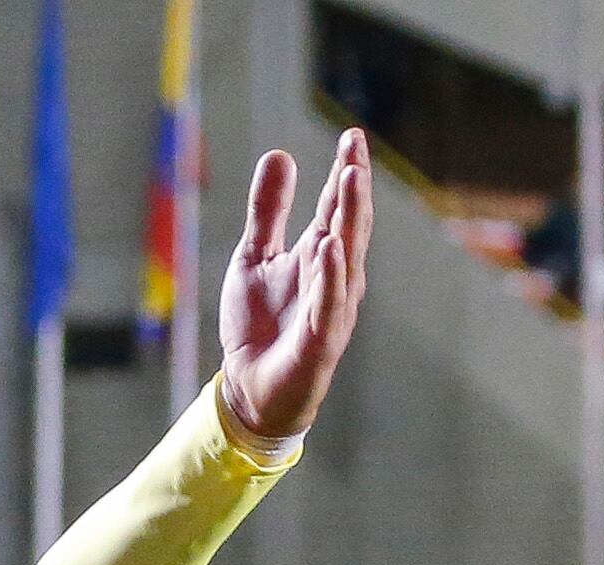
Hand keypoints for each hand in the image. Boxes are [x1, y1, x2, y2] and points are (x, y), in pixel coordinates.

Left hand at [218, 127, 374, 444]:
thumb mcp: (254, 258)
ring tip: (350, 179)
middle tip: (355, 148)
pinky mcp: (320, 341)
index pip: (336, 207)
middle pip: (348, 225)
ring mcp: (331, 309)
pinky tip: (330, 246)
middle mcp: (334, 278)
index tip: (352, 136)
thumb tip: (279, 154)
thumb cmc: (258, 326)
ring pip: (346, 258)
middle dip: (352, 187)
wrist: (249, 390)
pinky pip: (328, 303)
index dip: (344, 172)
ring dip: (348, 219)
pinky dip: (330, 275)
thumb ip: (268, 213)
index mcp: (319, 256)